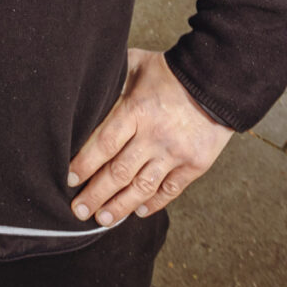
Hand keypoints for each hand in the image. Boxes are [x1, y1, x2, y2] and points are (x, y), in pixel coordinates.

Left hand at [66, 50, 231, 224]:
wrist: (218, 81)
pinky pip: (170, 190)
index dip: (84, 165)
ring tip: (102, 220)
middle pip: (118, 173)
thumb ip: (112, 80)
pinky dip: (154, 203)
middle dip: (95, 195)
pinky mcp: (195, 165)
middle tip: (78, 210)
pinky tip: (138, 211)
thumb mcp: (136, 65)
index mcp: (136, 110)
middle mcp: (154, 136)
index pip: (103, 144)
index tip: (69, 179)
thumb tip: (84, 86)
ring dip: (120, 207)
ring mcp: (176, 153)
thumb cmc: (170, 71)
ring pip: (142, 187)